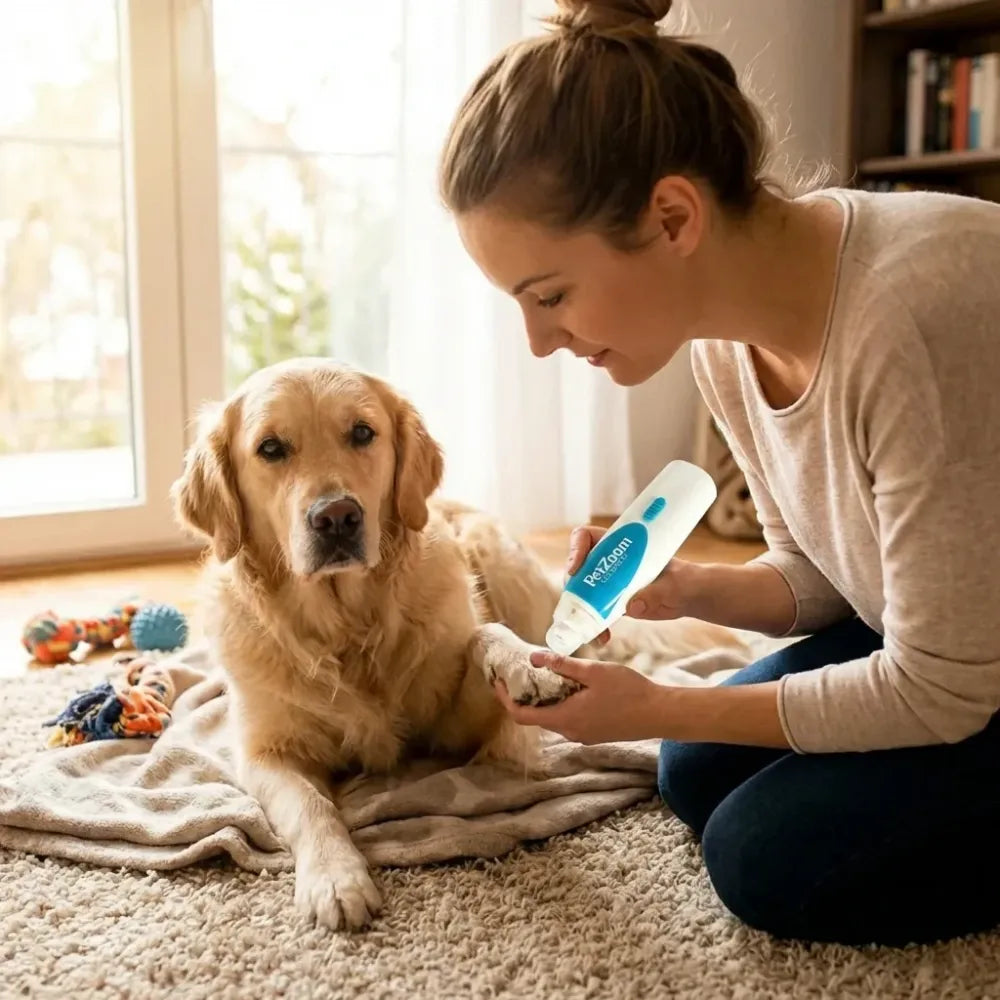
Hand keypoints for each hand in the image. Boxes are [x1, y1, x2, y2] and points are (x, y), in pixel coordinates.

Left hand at [493, 650, 668, 744]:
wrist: (660, 714)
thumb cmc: (630, 691)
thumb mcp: (594, 672)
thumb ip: (563, 665)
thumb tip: (534, 657)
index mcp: (566, 718)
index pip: (522, 715)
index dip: (506, 699)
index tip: (497, 682)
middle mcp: (571, 732)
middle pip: (536, 717)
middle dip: (525, 696)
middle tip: (519, 672)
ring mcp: (583, 735)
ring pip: (553, 718)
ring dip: (544, 699)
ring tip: (542, 675)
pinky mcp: (595, 733)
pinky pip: (568, 719)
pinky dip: (560, 704)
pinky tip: (569, 686)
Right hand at [566, 525, 700, 625]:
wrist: (690, 596)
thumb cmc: (684, 580)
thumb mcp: (674, 584)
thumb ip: (656, 592)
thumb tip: (632, 605)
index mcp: (620, 545)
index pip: (586, 536)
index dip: (576, 549)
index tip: (575, 569)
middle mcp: (609, 561)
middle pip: (578, 568)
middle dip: (574, 588)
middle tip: (578, 606)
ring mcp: (608, 582)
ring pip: (581, 594)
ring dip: (580, 613)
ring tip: (592, 633)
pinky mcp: (612, 602)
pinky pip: (594, 613)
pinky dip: (594, 627)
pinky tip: (602, 640)